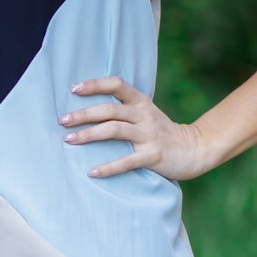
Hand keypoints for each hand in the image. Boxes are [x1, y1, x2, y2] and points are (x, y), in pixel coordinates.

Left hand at [57, 77, 210, 180]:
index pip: (117, 84)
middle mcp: (144, 115)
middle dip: (83, 114)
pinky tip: (92, 172)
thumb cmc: (162, 132)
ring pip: (114, 130)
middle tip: (62, 121)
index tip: (73, 89)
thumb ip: (125, 109)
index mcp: (141, 102)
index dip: (95, 84)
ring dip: (89, 135)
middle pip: (109, 109)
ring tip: (69, 140)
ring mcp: (149, 135)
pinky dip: (108, 167)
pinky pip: (127, 161)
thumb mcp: (146, 113)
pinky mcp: (153, 156)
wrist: (194, 149)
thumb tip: (89, 109)